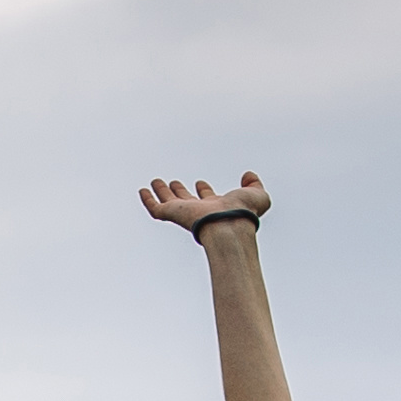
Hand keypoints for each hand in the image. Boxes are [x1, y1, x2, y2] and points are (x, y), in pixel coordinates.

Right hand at [138, 171, 269, 237]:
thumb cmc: (245, 214)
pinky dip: (148, 200)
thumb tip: (248, 175)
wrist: (230, 225)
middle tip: (173, 183)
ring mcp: (185, 214)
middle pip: (186, 201)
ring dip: (162, 193)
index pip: (207, 199)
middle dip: (180, 192)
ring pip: (169, 203)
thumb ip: (255, 185)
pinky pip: (156, 209)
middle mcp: (200, 212)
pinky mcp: (173, 215)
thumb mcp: (258, 196)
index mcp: (217, 208)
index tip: (200, 183)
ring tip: (155, 182)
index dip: (204, 191)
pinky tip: (142, 191)